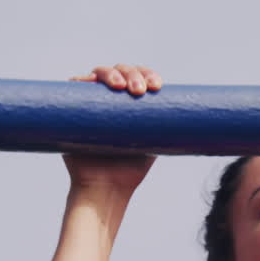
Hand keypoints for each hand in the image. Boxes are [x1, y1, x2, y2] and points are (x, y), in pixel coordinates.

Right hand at [62, 64, 164, 198]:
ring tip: (120, 86)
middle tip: (139, 91)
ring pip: (99, 74)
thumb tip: (187, 114)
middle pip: (122, 71)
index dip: (148, 75)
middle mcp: (110, 99)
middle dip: (133, 75)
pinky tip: (91, 81)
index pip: (140, 78)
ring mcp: (90, 103)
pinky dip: (82, 80)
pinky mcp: (71, 111)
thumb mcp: (153, 143)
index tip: (157, 86)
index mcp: (131, 104)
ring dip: (111, 74)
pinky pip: (73, 88)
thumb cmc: (130, 170)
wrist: (105, 189)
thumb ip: (162, 126)